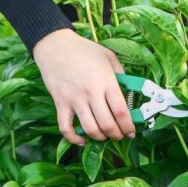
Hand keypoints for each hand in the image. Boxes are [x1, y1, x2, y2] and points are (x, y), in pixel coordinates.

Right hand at [33, 28, 135, 144]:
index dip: (128, 126)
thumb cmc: (84, 49)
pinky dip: (74, 139)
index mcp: (106, 81)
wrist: (55, 46)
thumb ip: (120, 74)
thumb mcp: (108, 56)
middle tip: (120, 136)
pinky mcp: (60, 103)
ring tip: (105, 136)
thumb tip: (129, 93)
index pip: (121, 111)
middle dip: (117, 135)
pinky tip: (83, 140)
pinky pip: (66, 128)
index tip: (132, 132)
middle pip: (107, 124)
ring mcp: (74, 99)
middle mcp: (91, 93)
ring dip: (100, 138)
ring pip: (90, 129)